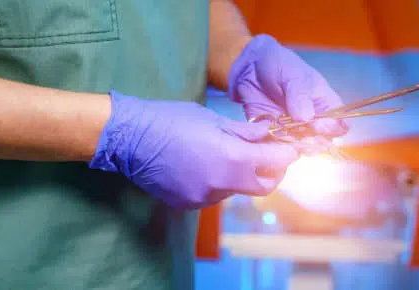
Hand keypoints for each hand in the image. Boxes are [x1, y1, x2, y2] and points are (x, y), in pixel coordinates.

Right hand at [89, 91, 298, 208]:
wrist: (129, 137)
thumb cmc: (170, 120)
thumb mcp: (213, 120)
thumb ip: (244, 132)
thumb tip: (268, 134)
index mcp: (232, 158)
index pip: (274, 162)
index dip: (286, 155)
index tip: (289, 149)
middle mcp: (222, 183)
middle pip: (263, 186)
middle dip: (270, 172)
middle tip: (268, 156)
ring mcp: (204, 197)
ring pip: (236, 190)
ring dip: (240, 175)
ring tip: (223, 155)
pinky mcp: (189, 204)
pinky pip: (213, 195)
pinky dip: (216, 182)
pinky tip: (202, 165)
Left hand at [227, 34, 348, 138]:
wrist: (249, 67)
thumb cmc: (279, 65)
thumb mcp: (292, 74)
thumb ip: (300, 95)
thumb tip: (306, 118)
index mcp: (325, 104)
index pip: (339, 123)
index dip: (333, 128)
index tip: (319, 125)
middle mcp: (312, 121)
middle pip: (322, 141)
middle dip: (315, 142)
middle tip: (303, 136)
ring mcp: (293, 130)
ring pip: (301, 148)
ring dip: (295, 148)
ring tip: (286, 141)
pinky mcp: (273, 135)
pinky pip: (278, 149)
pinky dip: (275, 150)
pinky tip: (271, 146)